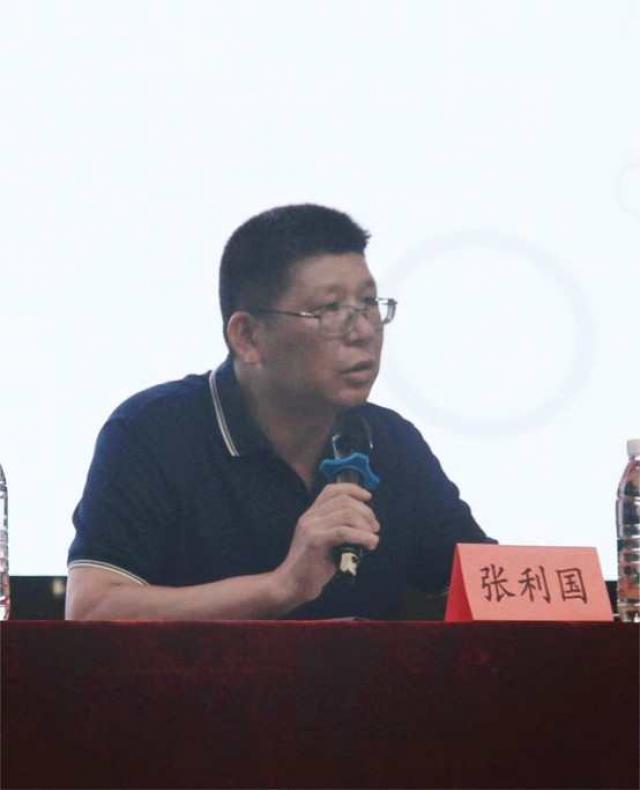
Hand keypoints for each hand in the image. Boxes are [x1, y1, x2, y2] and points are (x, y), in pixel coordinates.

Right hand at [273, 483, 379, 607]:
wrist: (291, 584)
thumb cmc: (311, 567)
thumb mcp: (323, 541)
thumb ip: (337, 528)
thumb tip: (365, 524)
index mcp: (311, 514)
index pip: (332, 490)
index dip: (353, 489)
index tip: (368, 497)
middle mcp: (310, 517)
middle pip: (344, 501)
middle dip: (366, 512)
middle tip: (374, 527)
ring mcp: (311, 527)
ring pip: (347, 514)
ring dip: (366, 525)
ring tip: (372, 539)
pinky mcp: (316, 541)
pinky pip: (344, 532)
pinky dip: (362, 536)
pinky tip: (370, 543)